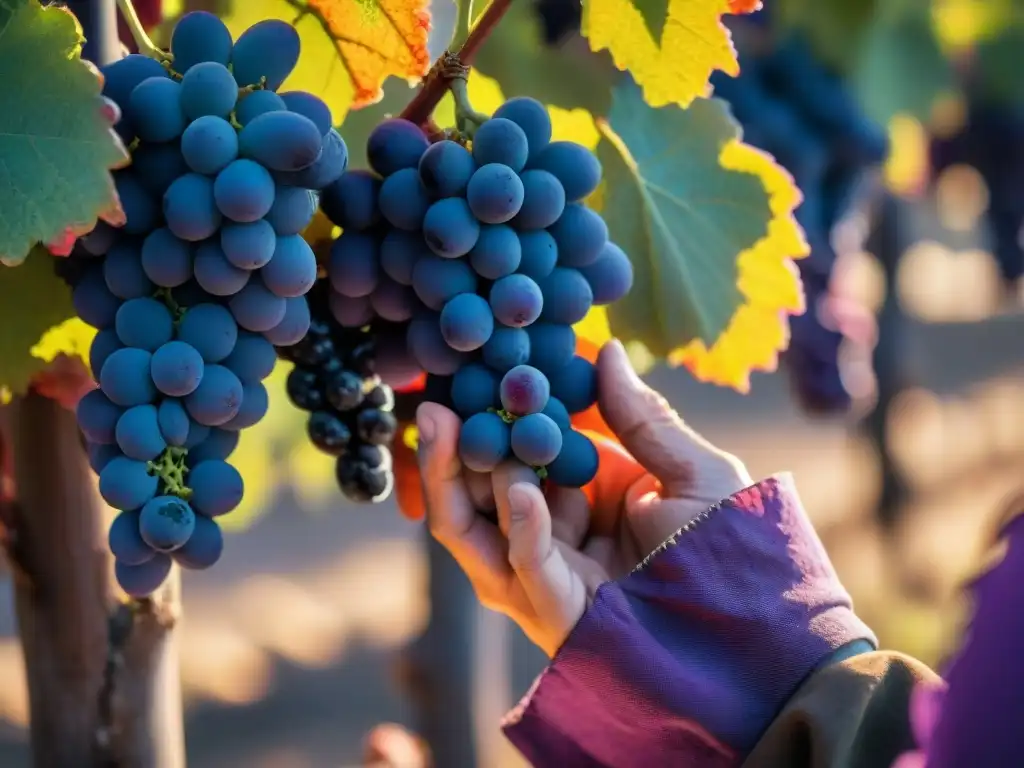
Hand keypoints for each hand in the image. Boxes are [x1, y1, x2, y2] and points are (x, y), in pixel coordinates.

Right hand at [417, 340, 751, 655]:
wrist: (764, 630)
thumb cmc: (733, 548)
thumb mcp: (692, 471)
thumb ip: (641, 417)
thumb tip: (603, 350)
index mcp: (586, 499)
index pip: (522, 455)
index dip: (494, 419)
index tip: (473, 377)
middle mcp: (559, 538)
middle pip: (484, 498)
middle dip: (454, 454)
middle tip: (437, 405)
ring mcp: (553, 580)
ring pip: (482, 537)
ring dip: (461, 486)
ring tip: (449, 430)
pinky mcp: (563, 617)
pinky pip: (528, 574)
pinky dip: (520, 532)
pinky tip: (519, 491)